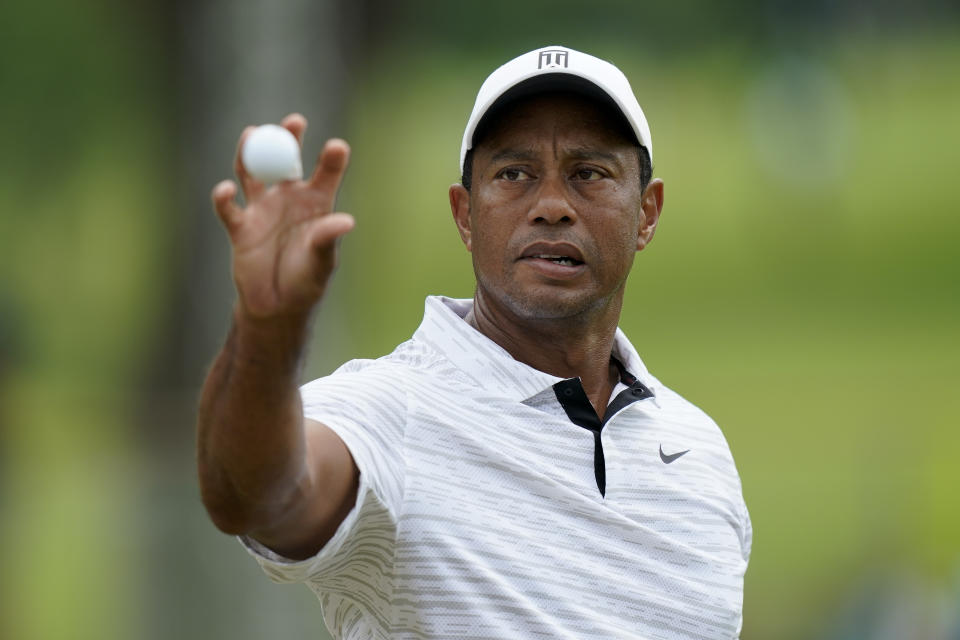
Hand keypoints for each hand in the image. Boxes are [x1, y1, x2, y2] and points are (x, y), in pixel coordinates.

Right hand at [212, 113, 354, 320]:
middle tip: (294, 122)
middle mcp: (288, 199)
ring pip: (253, 172)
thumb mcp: (322, 262)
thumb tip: (346, 221)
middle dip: (289, 139)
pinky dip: (224, 198)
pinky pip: (228, 208)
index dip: (332, 160)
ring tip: (252, 132)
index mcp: (316, 204)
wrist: (276, 305)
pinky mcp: (240, 226)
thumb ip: (328, 239)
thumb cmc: (307, 281)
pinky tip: (226, 191)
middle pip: (287, 161)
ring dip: (250, 152)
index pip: (326, 175)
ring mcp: (262, 209)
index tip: (337, 146)